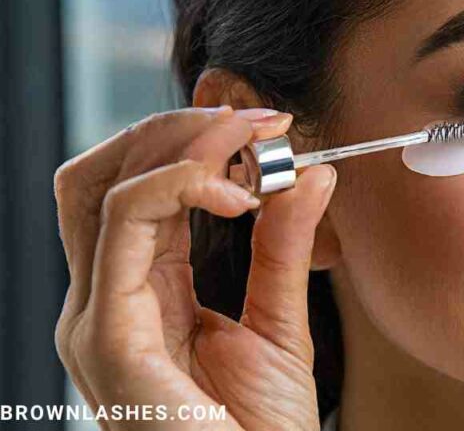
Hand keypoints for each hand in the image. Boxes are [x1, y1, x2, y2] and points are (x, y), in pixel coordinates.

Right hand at [54, 106, 335, 429]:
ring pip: (104, 187)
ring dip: (180, 143)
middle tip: (254, 118)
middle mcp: (106, 298)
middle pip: (105, 174)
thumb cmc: (258, 429)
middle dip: (176, 128)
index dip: (193, 140)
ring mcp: (97, 318)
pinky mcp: (107, 337)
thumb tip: (311, 172)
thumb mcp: (281, 321)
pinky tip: (237, 192)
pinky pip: (122, 230)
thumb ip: (287, 245)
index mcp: (140, 292)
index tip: (268, 124)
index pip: (136, 187)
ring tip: (251, 139)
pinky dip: (176, 188)